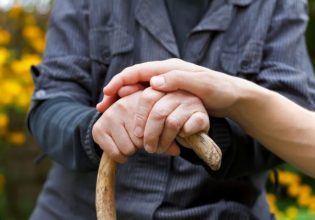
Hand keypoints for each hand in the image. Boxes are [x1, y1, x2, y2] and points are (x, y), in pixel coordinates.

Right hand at [92, 91, 179, 162]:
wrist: (112, 111)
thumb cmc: (142, 117)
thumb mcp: (157, 120)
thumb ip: (169, 133)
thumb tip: (177, 151)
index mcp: (143, 99)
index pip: (156, 127)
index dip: (157, 139)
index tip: (156, 140)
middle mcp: (125, 104)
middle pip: (142, 140)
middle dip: (143, 144)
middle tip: (140, 139)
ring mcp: (110, 115)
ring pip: (129, 148)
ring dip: (132, 150)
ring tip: (131, 141)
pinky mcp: (98, 128)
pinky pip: (115, 153)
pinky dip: (120, 156)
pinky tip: (121, 148)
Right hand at [98, 59, 245, 117]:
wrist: (232, 96)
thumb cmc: (219, 89)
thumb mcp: (202, 84)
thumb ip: (178, 80)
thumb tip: (153, 82)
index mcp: (169, 68)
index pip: (138, 71)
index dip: (120, 81)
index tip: (107, 94)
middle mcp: (165, 74)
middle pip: (133, 80)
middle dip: (116, 92)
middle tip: (103, 107)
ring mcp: (166, 84)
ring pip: (138, 90)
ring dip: (123, 100)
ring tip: (110, 112)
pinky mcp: (169, 95)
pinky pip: (146, 98)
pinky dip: (135, 106)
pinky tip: (130, 116)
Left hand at [134, 88, 208, 153]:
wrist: (194, 131)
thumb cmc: (167, 123)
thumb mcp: (150, 114)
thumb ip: (135, 105)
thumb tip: (115, 97)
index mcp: (164, 87)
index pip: (147, 97)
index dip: (140, 117)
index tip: (137, 134)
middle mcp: (178, 91)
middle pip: (158, 112)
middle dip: (150, 134)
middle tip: (148, 148)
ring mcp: (191, 102)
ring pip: (171, 123)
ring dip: (164, 141)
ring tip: (159, 149)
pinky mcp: (202, 115)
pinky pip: (188, 127)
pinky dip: (182, 137)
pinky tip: (180, 139)